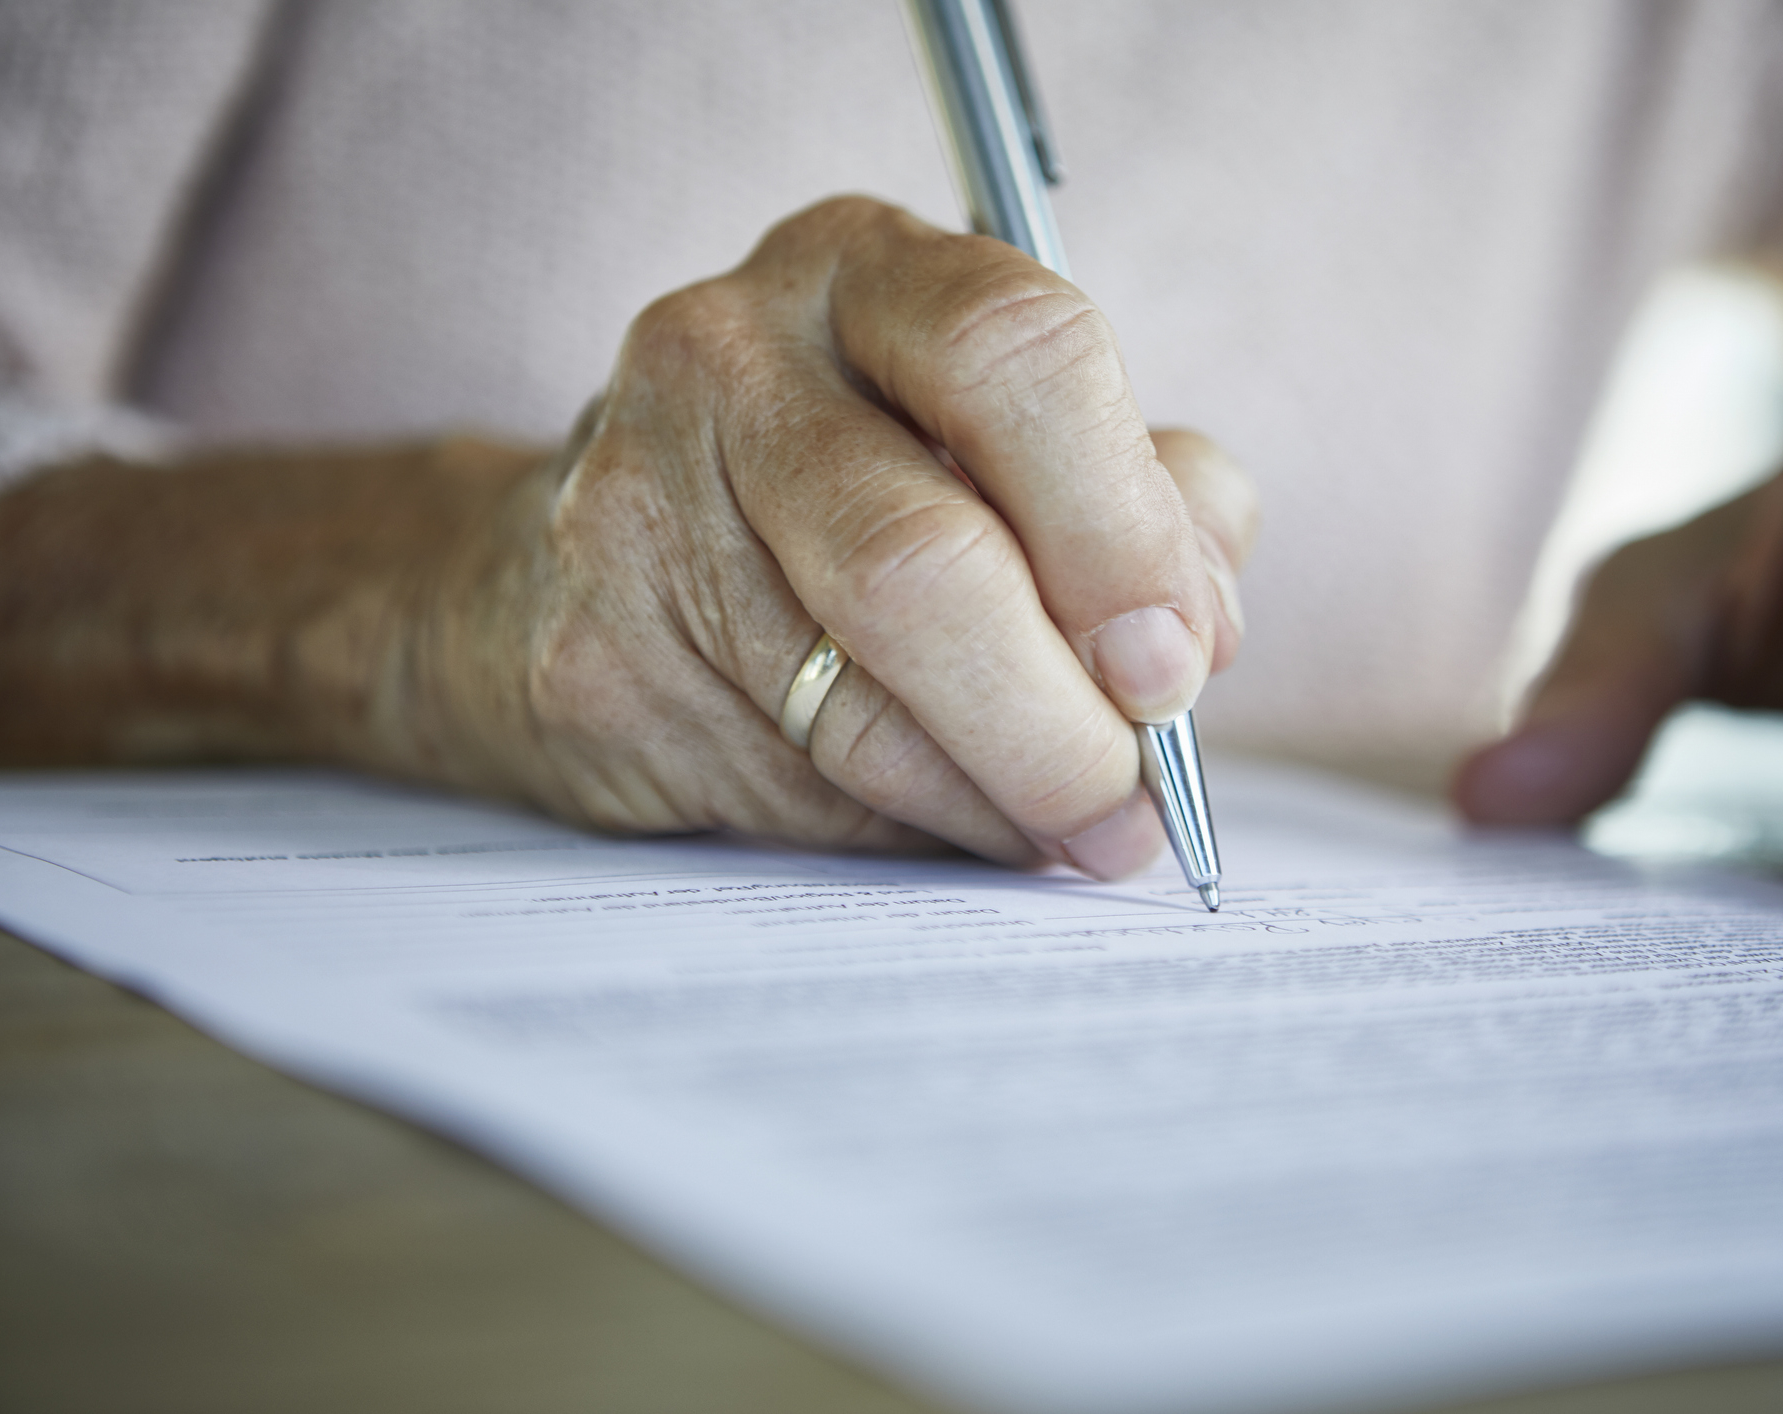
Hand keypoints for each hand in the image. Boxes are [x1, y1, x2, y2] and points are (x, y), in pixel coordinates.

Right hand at [413, 197, 1255, 873]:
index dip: (1119, 532)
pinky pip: (792, 785)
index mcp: (867, 272)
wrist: (588, 572)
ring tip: (1071, 829)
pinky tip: (947, 818)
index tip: (1175, 663)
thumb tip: (1195, 633)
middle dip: (1060, 718)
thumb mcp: (1010, 452)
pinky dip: (905, 829)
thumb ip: (1138, 507)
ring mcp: (633, 499)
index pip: (1019, 354)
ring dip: (999, 798)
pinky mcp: (590, 657)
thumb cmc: (855, 502)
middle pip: (923, 558)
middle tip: (1131, 802)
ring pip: (860, 706)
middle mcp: (730, 354)